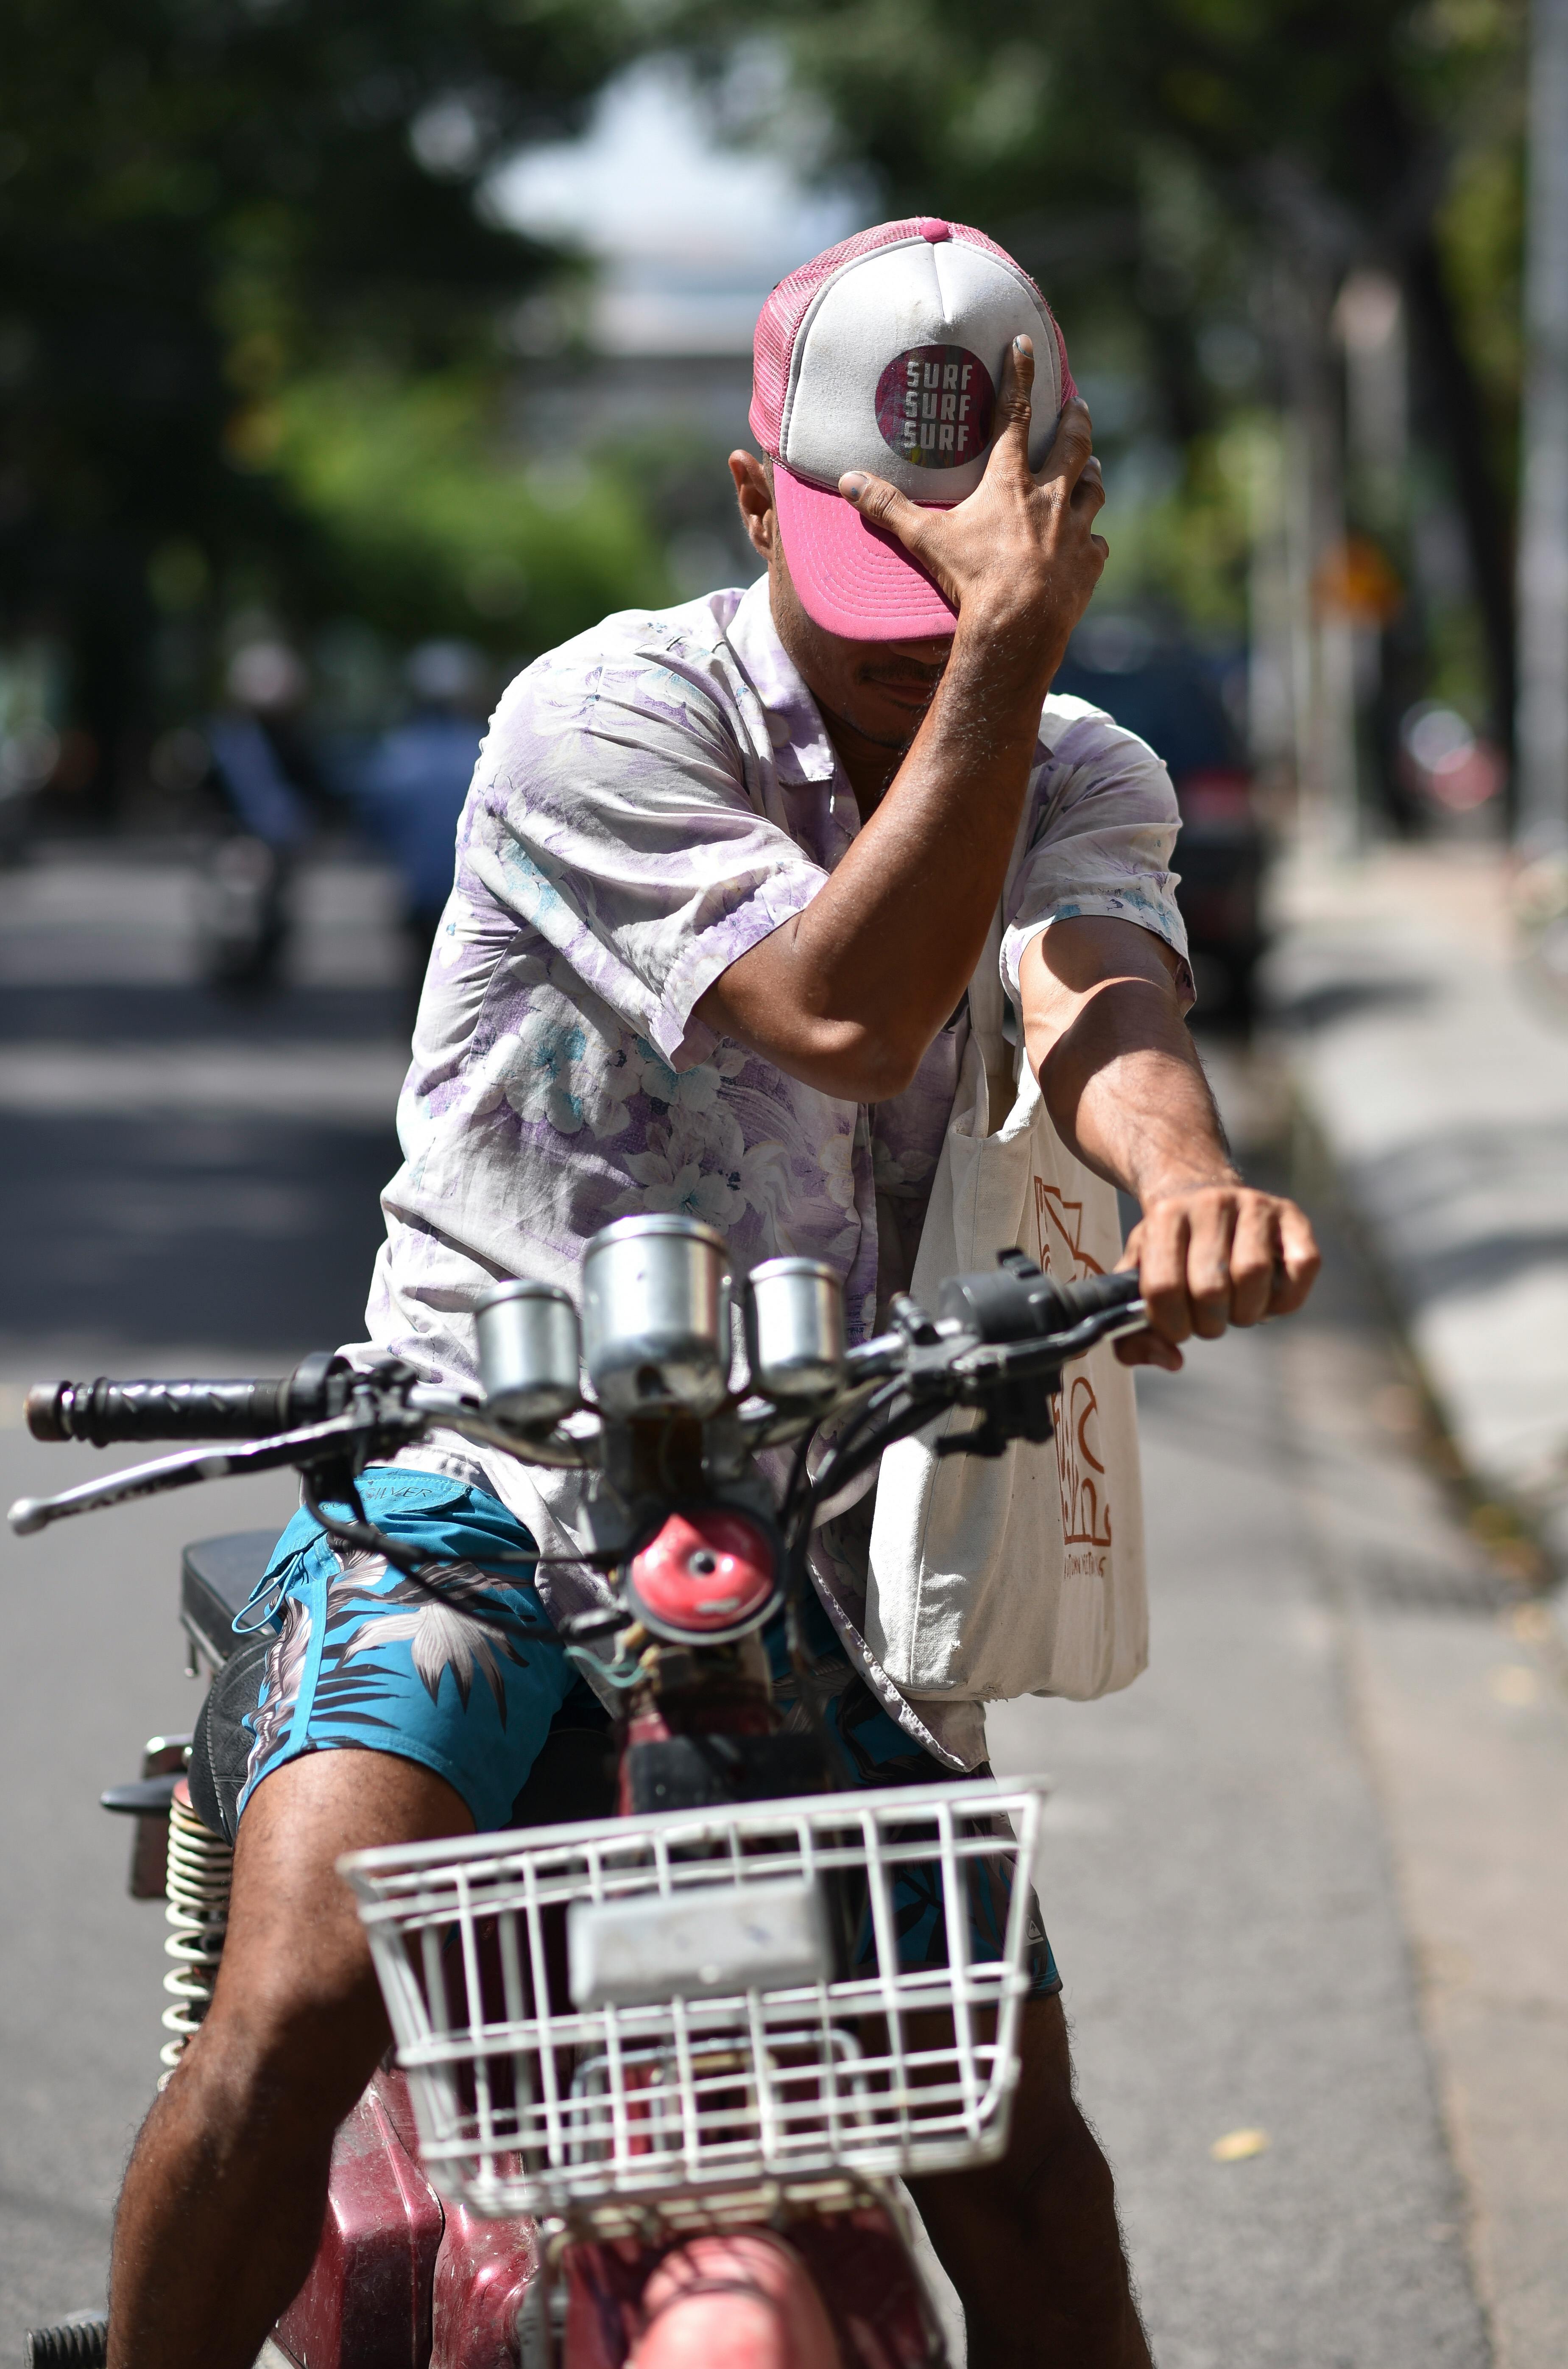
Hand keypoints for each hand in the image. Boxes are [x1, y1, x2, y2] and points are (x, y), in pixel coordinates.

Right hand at [837, 339, 1106, 688]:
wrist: (1017, 627)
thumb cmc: (971, 579)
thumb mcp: (926, 540)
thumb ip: (889, 508)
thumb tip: (847, 482)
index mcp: (1010, 482)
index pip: (1015, 414)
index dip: (1019, 374)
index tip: (1026, 343)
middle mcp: (1051, 498)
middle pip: (1072, 445)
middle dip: (1076, 420)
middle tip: (1078, 405)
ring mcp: (1076, 530)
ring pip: (1094, 489)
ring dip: (1092, 475)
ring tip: (1092, 467)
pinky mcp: (1089, 564)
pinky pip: (1097, 545)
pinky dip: (1092, 541)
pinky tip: (1089, 544)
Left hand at [1115, 1181, 1320, 1369]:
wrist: (1200, 1193)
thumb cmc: (1171, 1246)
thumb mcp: (1139, 1273)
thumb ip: (1135, 1325)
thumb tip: (1170, 1360)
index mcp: (1165, 1215)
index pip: (1164, 1287)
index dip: (1171, 1324)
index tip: (1177, 1328)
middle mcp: (1210, 1203)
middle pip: (1211, 1287)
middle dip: (1209, 1323)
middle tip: (1208, 1320)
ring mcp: (1255, 1205)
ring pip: (1254, 1274)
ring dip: (1246, 1312)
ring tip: (1236, 1310)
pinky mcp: (1292, 1216)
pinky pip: (1302, 1266)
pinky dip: (1286, 1299)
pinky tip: (1268, 1300)